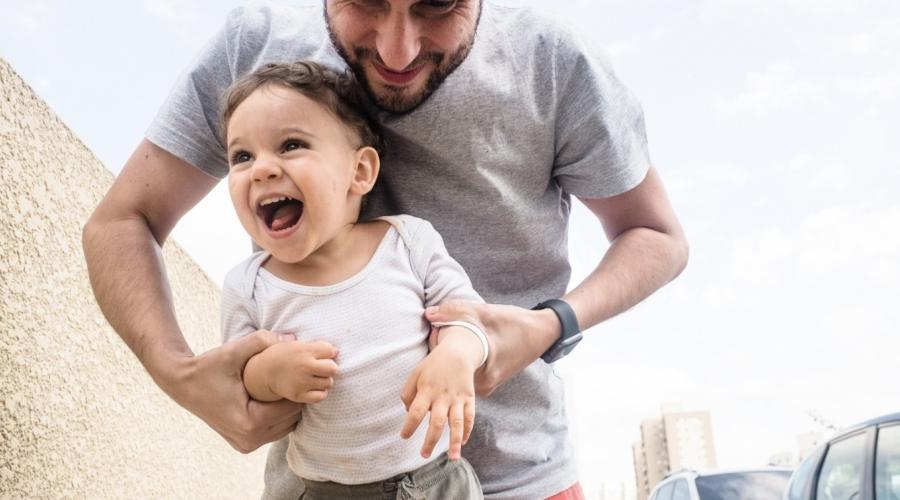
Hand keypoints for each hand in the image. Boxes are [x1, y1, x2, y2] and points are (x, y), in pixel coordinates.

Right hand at [163, 329, 303, 452]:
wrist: (182, 384)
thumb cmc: (207, 367)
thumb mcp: (233, 351)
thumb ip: (261, 341)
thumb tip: (291, 339)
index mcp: (249, 423)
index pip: (292, 407)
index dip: (298, 387)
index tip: (296, 369)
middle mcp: (249, 440)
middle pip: (292, 419)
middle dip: (295, 397)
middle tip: (291, 376)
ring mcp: (246, 445)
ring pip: (286, 427)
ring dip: (287, 407)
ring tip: (281, 385)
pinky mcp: (244, 445)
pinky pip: (274, 431)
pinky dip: (278, 415)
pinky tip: (271, 396)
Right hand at [250, 338, 338, 403]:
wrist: (261, 373)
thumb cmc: (279, 356)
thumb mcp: (294, 344)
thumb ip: (314, 345)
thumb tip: (332, 349)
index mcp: (303, 350)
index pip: (330, 350)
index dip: (329, 352)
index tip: (322, 354)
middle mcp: (304, 366)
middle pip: (333, 368)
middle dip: (329, 367)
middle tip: (321, 367)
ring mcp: (301, 382)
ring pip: (328, 383)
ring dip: (325, 380)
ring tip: (315, 377)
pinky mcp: (298, 395)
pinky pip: (320, 396)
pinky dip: (320, 392)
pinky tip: (312, 387)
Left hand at [399, 328, 480, 459]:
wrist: (458, 352)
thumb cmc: (433, 366)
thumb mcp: (415, 374)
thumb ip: (407, 393)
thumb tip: (408, 412)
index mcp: (427, 390)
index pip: (416, 412)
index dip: (409, 426)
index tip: (404, 436)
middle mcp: (443, 396)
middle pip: (437, 422)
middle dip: (430, 440)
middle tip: (424, 455)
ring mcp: (458, 398)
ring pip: (457, 423)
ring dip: (454, 442)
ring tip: (453, 458)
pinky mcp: (469, 398)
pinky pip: (470, 417)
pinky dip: (467, 431)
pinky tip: (463, 443)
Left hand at [424, 301, 560, 396]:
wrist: (543, 332)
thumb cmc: (515, 323)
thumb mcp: (485, 313)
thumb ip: (455, 312)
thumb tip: (429, 313)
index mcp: (483, 375)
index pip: (446, 368)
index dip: (436, 348)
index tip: (435, 330)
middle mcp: (483, 386)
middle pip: (450, 374)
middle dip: (441, 354)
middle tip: (439, 331)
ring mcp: (487, 385)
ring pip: (458, 374)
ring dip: (451, 358)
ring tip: (450, 337)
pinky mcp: (489, 381)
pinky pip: (467, 373)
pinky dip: (462, 360)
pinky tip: (464, 344)